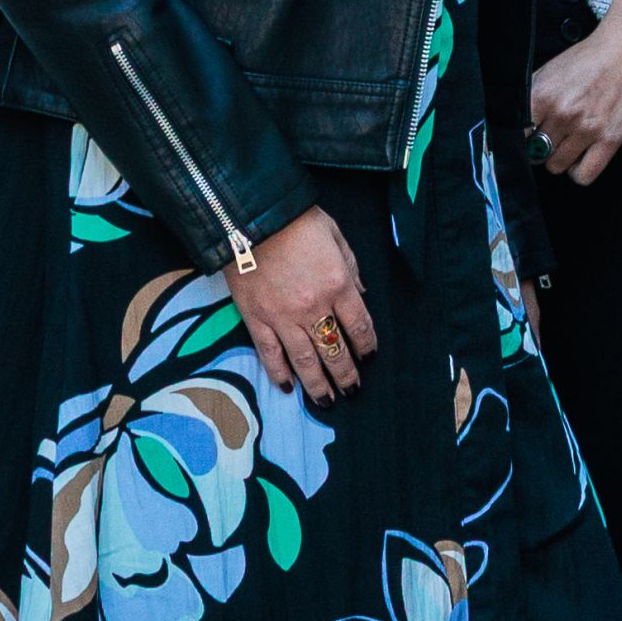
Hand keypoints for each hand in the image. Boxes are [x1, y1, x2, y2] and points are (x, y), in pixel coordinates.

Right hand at [232, 207, 372, 405]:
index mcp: (337, 285)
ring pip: (304, 359)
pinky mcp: (256, 318)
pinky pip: (269, 353)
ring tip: (327, 402)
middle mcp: (313, 307)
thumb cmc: (298, 222)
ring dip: (317, 384)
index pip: (359, 325)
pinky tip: (287, 388)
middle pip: (334, 349)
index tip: (369, 358)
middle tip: (352, 391)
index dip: (367, 345)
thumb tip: (361, 293)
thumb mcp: (336, 236)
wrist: (252, 217)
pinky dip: (278, 372)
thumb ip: (350, 267)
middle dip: (345, 374)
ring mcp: (282, 316)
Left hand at [528, 0, 621, 188]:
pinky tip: (582, 155)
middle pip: (536, 154)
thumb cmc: (590, 58)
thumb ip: (528, 97)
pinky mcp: (610, 139)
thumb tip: (511, 125)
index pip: (516, 136)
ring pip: (556, 166)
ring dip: (560, 158)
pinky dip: (579, 172)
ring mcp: (587, 128)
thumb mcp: (549, 70)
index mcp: (542, 95)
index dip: (521, 140)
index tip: (528, 139)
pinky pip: (584, 175)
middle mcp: (562, 113)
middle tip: (554, 135)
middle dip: (542, 147)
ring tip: (570, 142)